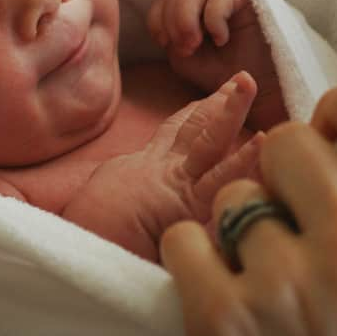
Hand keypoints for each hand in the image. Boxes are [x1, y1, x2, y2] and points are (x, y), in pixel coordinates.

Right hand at [63, 71, 263, 262]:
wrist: (72, 255)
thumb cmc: (86, 243)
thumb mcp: (107, 213)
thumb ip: (128, 202)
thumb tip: (124, 207)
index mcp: (142, 175)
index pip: (174, 137)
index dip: (195, 115)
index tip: (213, 99)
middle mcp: (160, 175)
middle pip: (195, 130)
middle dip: (219, 104)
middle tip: (242, 80)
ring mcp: (173, 186)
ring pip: (209, 142)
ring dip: (230, 112)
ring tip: (249, 85)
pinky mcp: (184, 206)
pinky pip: (219, 179)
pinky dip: (242, 160)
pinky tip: (264, 142)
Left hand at [148, 0, 286, 128]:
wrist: (254, 89)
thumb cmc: (222, 74)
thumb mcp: (186, 61)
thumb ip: (172, 39)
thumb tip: (169, 26)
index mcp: (187, 15)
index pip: (163, 2)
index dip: (158, 19)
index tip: (165, 43)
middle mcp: (204, 2)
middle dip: (174, 21)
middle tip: (186, 48)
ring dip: (187, 16)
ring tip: (196, 43)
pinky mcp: (246, 0)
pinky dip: (214, 18)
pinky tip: (222, 39)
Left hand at [160, 70, 336, 335]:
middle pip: (295, 138)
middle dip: (294, 171)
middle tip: (303, 212)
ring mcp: (286, 283)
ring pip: (236, 193)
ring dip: (247, 226)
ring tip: (272, 275)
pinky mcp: (221, 321)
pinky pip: (185, 239)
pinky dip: (199, 263)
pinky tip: (229, 292)